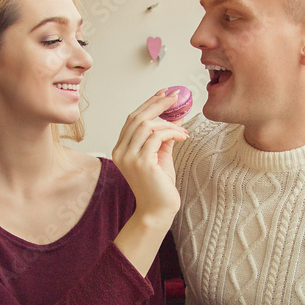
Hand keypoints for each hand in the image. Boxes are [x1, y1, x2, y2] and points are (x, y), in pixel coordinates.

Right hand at [112, 91, 188, 225]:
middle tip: (175, 96)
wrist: (158, 211)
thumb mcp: (161, 156)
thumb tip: (175, 116)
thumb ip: (164, 136)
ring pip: (147, 125)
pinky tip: (183, 136)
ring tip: (183, 128)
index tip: (163, 94)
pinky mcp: (142, 163)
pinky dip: (172, 132)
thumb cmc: (159, 186)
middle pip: (137, 117)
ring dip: (169, 123)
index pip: (132, 119)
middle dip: (158, 104)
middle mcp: (121, 152)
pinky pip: (157, 137)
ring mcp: (129, 157)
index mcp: (121, 149)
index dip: (148, 104)